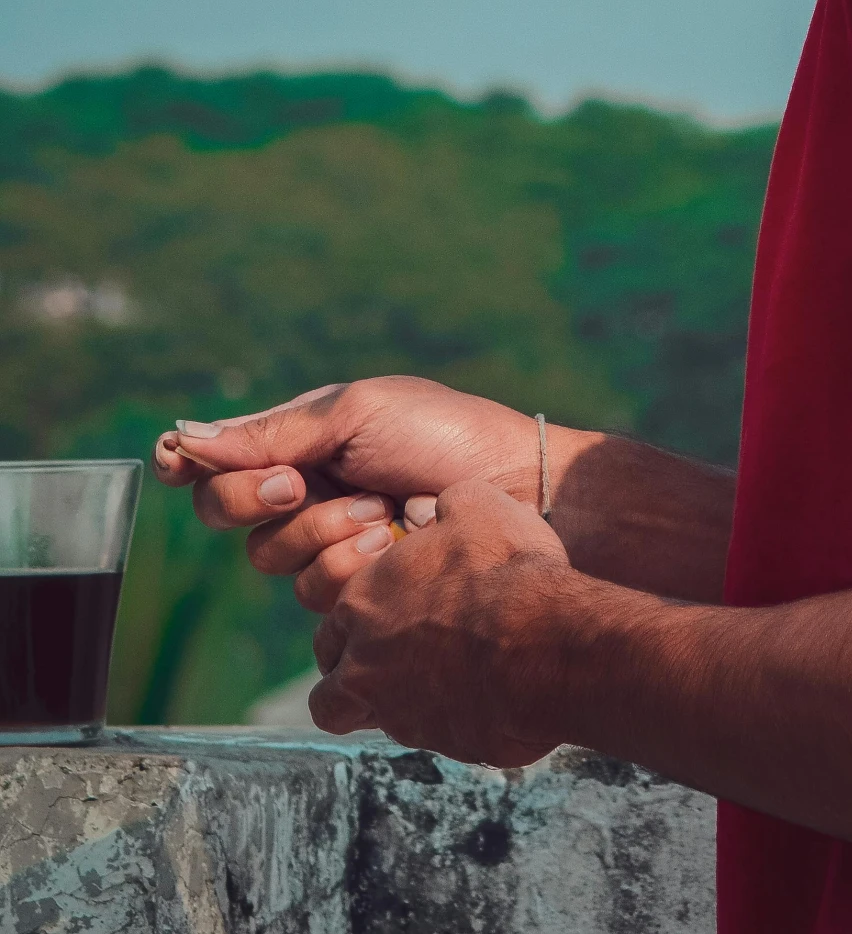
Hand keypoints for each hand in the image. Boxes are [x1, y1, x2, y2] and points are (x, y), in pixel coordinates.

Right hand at [153, 376, 544, 609]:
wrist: (517, 491)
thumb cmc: (445, 435)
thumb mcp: (358, 413)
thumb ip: (276, 432)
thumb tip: (190, 438)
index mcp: (301, 439)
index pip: (221, 456)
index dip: (190, 463)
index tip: (179, 465)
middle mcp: (306, 491)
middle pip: (224, 512)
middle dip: (256, 498)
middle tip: (304, 482)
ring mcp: (329, 541)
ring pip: (271, 558)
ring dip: (324, 531)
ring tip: (382, 511)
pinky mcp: (356, 589)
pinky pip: (315, 594)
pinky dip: (352, 565)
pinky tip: (395, 543)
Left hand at [310, 479, 573, 764]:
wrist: (547, 642)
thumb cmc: (507, 569)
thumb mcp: (476, 506)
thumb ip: (443, 507)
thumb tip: (436, 510)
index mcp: (365, 600)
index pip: (330, 626)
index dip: (353, 625)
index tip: (385, 618)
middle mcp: (367, 661)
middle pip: (330, 687)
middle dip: (352, 676)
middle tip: (392, 659)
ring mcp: (398, 711)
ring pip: (364, 722)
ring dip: (386, 706)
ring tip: (431, 681)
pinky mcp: (440, 742)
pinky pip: (426, 736)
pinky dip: (441, 720)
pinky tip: (477, 693)